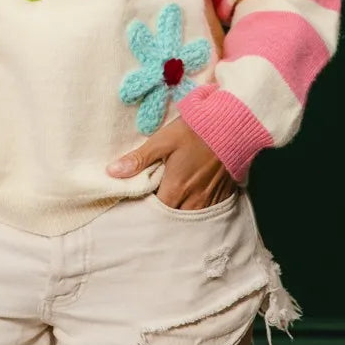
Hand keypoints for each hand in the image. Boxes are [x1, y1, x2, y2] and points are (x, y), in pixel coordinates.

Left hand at [106, 117, 237, 209]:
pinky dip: (197, 211)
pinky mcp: (222, 196)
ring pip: (189, 218)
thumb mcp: (163, 140)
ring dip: (179, 213)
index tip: (137, 200)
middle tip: (152, 203)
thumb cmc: (196, 131)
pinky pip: (207, 213)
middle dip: (161, 214)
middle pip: (172, 218)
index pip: (154, 211)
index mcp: (175, 188)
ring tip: (170, 203)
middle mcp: (193, 200)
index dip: (144, 207)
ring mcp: (209, 200)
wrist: (232, 126)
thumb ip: (139, 159)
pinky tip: (190, 202)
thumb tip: (112, 172)